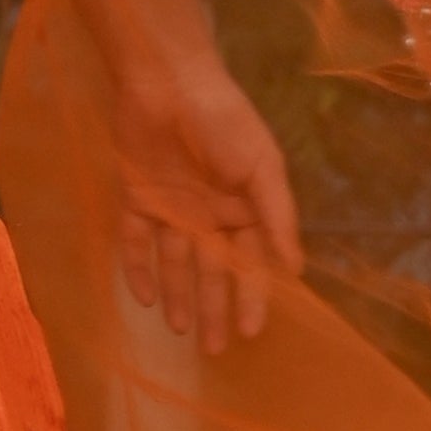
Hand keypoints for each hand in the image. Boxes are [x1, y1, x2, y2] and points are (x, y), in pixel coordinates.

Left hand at [109, 2, 303, 352]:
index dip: (252, 298)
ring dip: (176, 296)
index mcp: (243, 208)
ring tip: (178, 332)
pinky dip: (137, 268)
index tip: (252, 333)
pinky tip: (141, 298)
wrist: (168, 81)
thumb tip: (296, 268)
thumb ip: (276, 216)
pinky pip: (134, 241)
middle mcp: (207, 214)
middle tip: (214, 349)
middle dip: (213, 309)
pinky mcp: (135, 197)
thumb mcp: (261, 167)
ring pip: (173, 263)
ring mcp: (170, 207)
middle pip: (210, 272)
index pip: (249, 264)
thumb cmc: (224, 121)